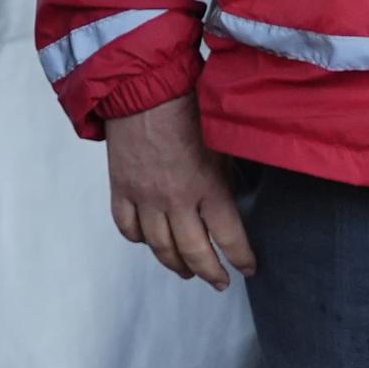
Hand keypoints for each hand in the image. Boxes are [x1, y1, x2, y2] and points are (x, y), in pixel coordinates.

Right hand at [104, 93, 255, 289]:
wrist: (140, 85)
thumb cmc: (186, 103)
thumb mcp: (221, 139)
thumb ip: (227, 172)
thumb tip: (235, 193)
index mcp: (207, 185)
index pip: (229, 237)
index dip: (241, 258)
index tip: (248, 268)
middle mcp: (175, 199)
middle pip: (194, 252)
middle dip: (211, 273)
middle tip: (219, 282)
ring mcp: (144, 197)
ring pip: (159, 247)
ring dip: (175, 264)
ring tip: (186, 271)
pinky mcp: (120, 188)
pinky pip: (127, 227)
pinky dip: (138, 239)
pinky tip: (149, 241)